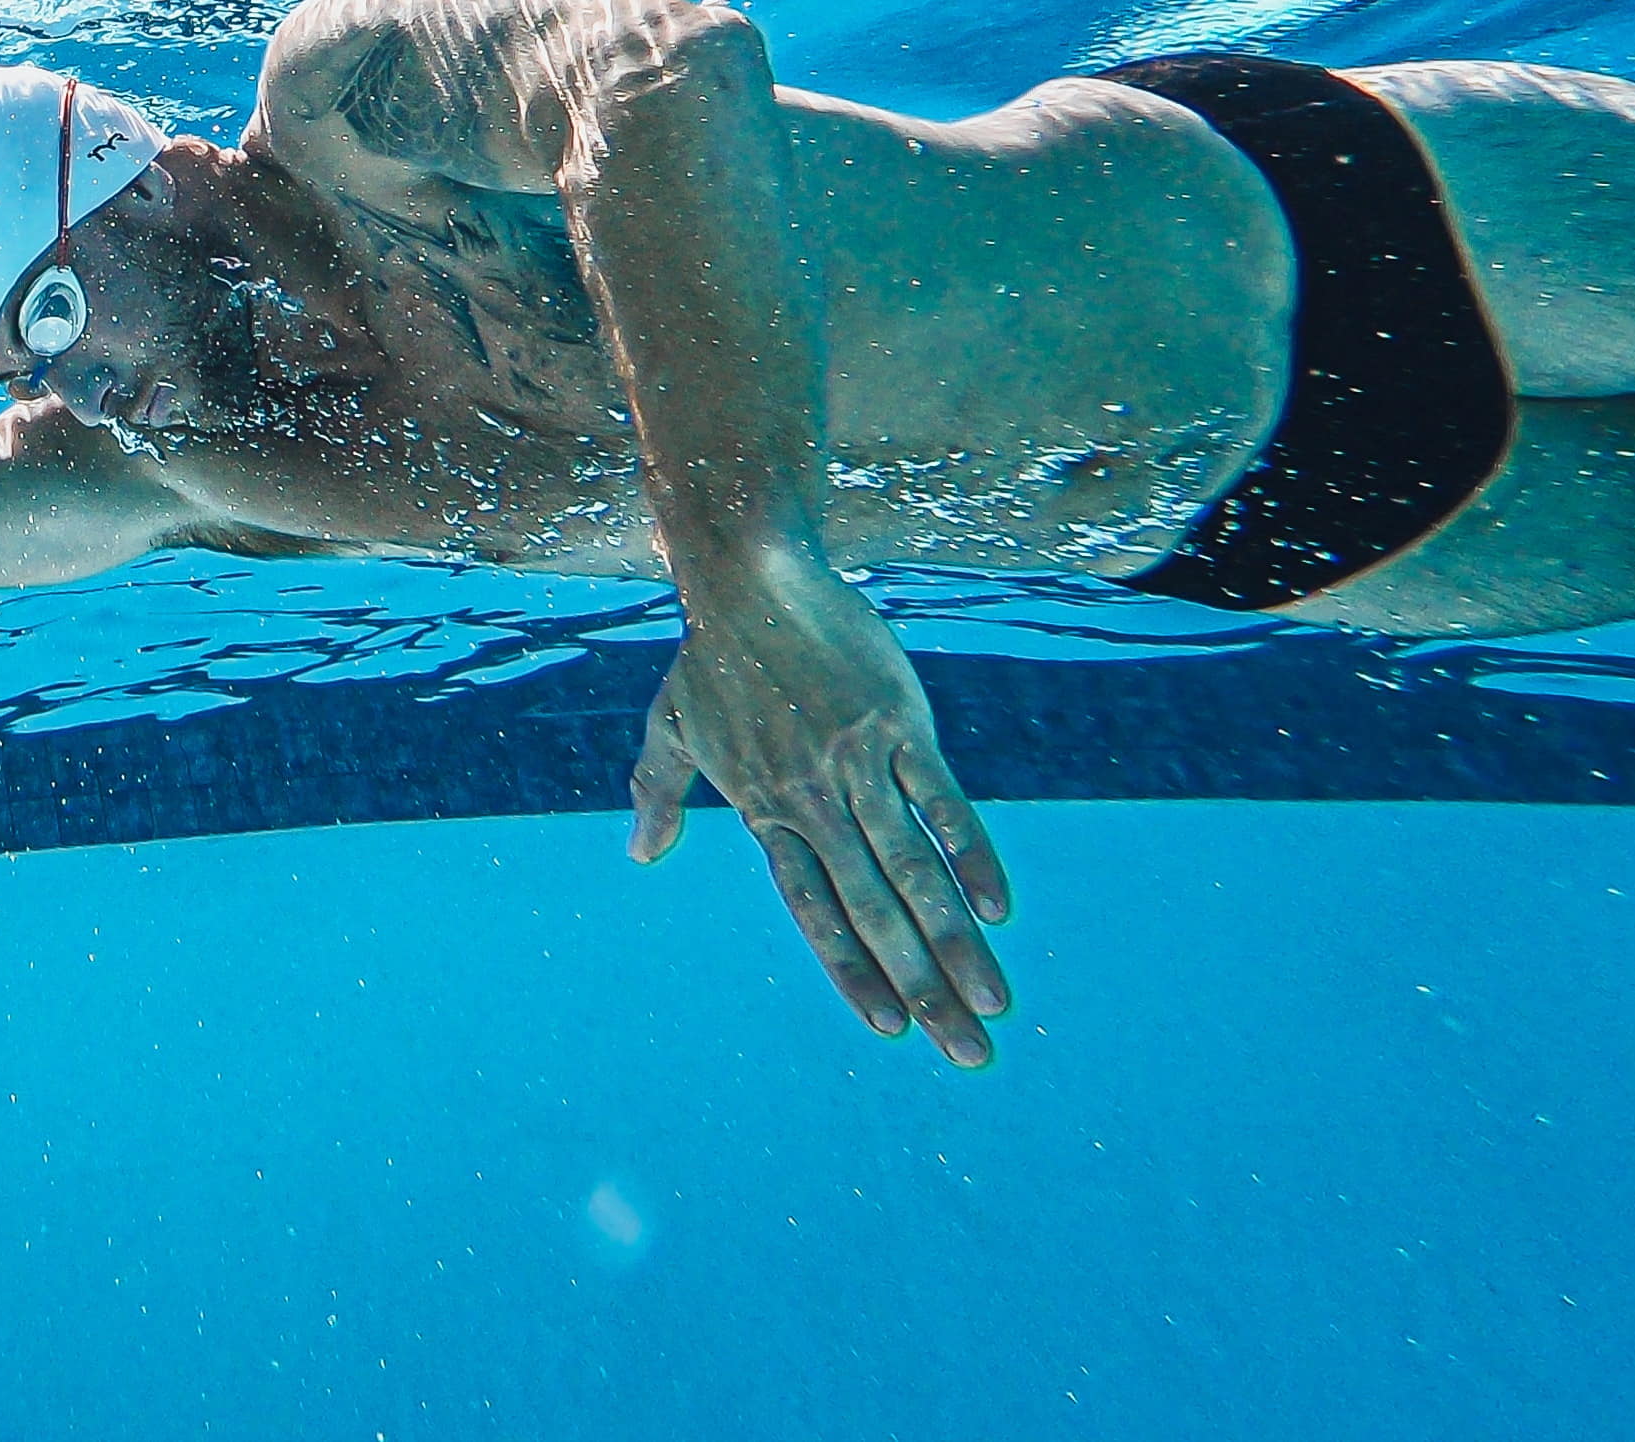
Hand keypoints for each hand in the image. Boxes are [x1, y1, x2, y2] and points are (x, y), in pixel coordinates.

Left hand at [628, 549, 1012, 1063]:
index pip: (815, 910)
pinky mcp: (896, 723)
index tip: (890, 1029)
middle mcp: (813, 799)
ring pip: (914, 870)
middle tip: (969, 1055)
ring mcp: (857, 763)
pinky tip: (996, 908)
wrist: (751, 579)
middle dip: (925, 988)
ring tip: (995, 1005)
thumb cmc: (712, 657)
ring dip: (957, 943)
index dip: (852, 970)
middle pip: (875, 911)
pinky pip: (939, 800)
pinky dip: (968, 854)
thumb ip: (659, 793)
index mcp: (766, 810)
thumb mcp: (671, 727)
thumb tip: (638, 853)